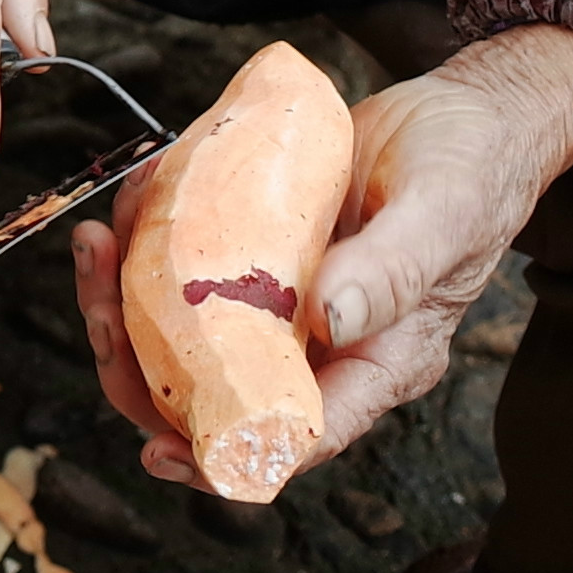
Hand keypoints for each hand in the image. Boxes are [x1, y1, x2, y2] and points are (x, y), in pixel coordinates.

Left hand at [68, 25, 572, 481]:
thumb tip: (329, 322)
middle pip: (215, 391)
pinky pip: (187, 268)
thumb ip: (391, 271)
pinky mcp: (258, 251)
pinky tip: (135, 202)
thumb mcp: (439, 215)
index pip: (294, 435)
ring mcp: (284, 299)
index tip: (163, 454)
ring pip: (184, 333)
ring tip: (100, 243)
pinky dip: (148, 244)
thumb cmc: (472, 170)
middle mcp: (322, 345)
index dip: (225, 458)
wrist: (466, 114)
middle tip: (100, 307)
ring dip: (125, 299)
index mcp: (377, 362)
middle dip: (141, 365)